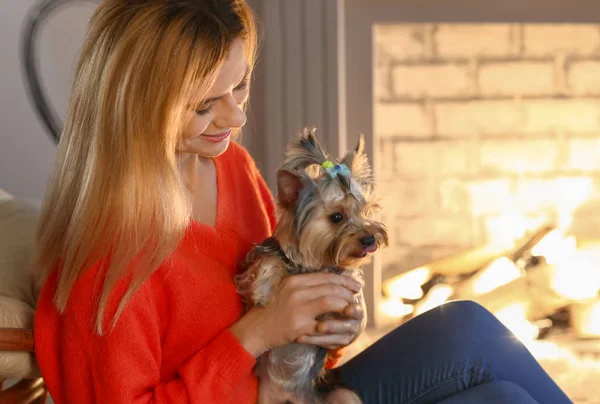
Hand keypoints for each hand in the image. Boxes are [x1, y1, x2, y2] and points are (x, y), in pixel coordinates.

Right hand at [229, 272, 360, 356]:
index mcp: (294, 280)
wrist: (254, 330)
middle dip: (348, 290)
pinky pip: (325, 323)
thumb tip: (326, 284)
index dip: (343, 279)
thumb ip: (303, 287)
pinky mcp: (301, 325)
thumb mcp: (284, 291)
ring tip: (353, 307)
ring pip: (331, 300)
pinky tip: (343, 323)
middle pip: (331, 286)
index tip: (354, 283)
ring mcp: (299, 308)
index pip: (324, 276)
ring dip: (346, 304)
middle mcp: (297, 290)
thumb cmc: (269, 311)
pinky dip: (337, 322)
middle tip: (357, 294)